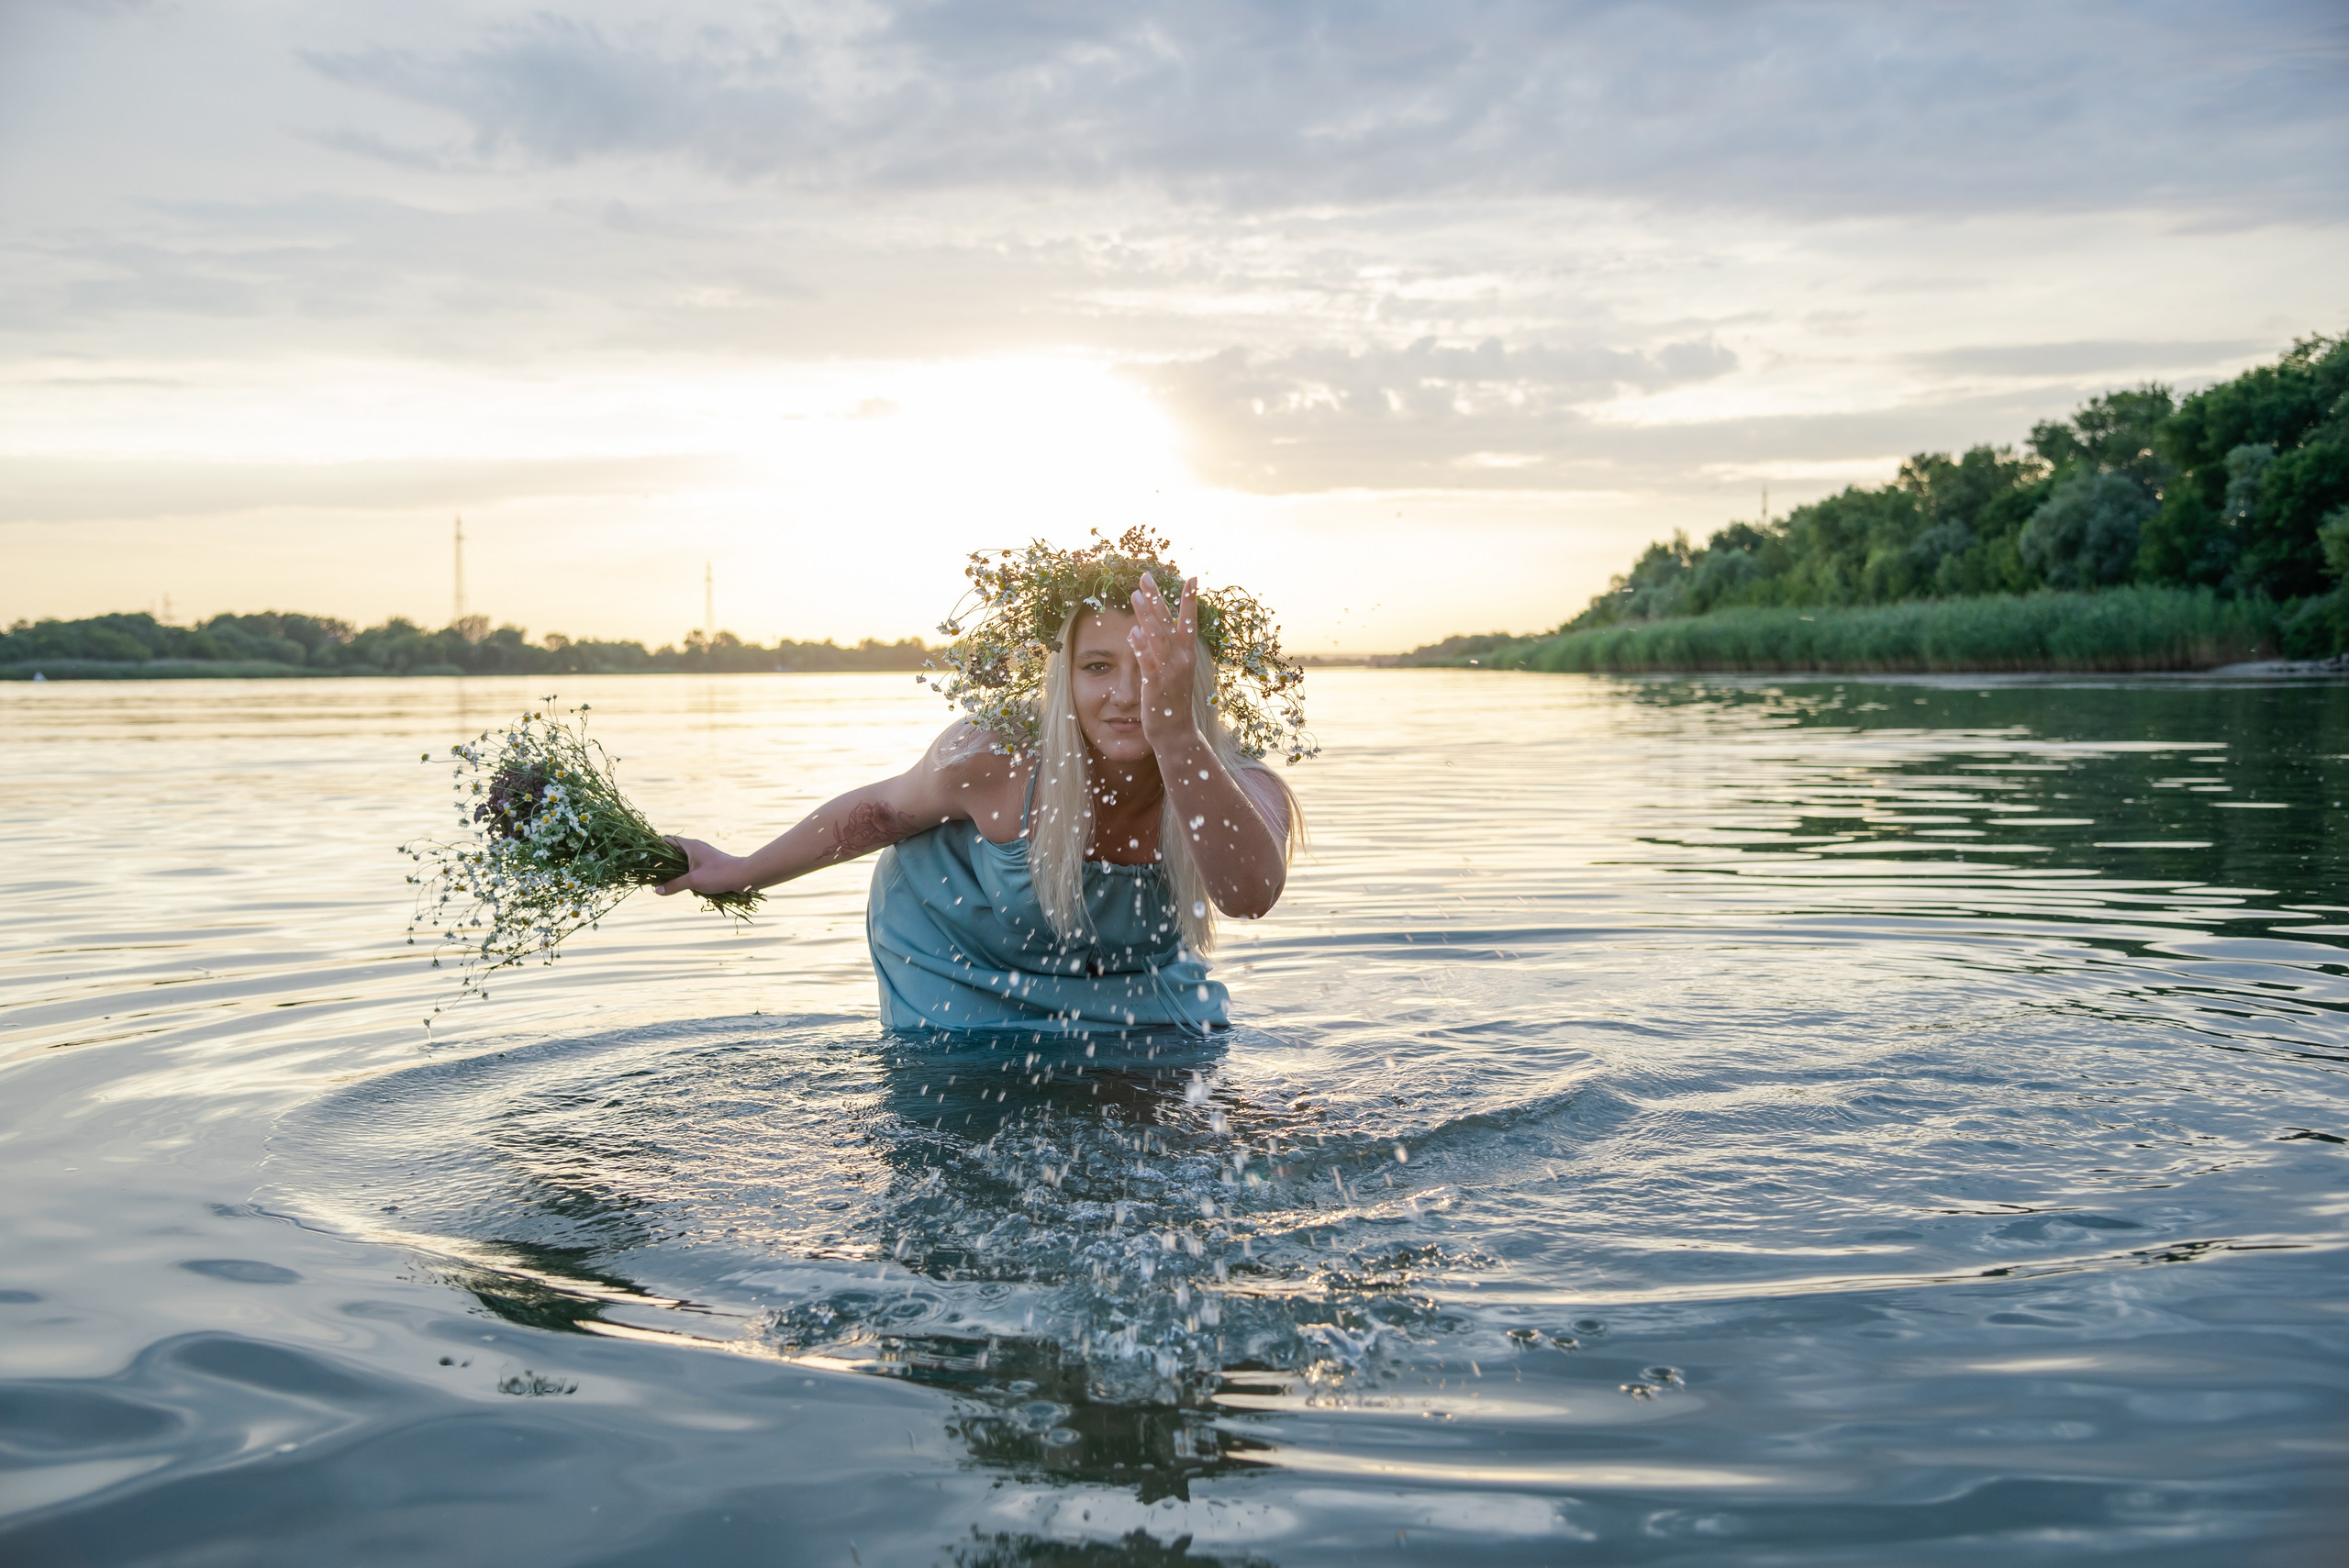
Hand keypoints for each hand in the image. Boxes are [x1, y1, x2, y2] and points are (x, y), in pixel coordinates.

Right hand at [657, 836, 749, 896]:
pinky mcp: (708, 864)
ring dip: (673, 870)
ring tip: (662, 882)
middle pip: (672, 852)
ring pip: (682, 861)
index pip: (666, 841)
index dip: (654, 848)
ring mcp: (702, 856)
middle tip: (651, 874)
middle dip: (662, 863)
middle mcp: (695, 847)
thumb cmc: (719, 874)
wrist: (744, 876)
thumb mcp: (693, 881)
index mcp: (690, 845)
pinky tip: (680, 885)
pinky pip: (691, 867)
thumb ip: (674, 885)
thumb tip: (657, 890)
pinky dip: (684, 874)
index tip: (645, 859)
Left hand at [1129, 574, 1201, 752]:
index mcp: (1186, 654)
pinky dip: (1141, 646)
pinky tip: (1132, 632)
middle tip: (1144, 576)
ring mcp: (1170, 671)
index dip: (1190, 600)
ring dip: (1146, 615)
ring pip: (1157, 637)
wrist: (1176, 732)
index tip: (1192, 577)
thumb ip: (1155, 650)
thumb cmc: (1171, 700)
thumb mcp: (1168, 671)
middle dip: (1156, 598)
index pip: (1189, 621)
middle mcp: (1181, 659)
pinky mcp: (1156, 685)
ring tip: (1136, 594)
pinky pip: (1147, 662)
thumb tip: (1138, 628)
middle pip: (1168, 622)